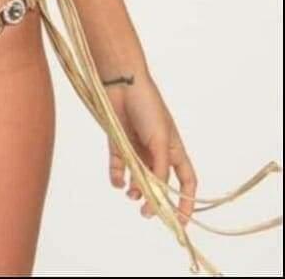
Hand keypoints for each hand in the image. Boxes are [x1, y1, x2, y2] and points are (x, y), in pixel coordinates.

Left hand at [105, 70, 197, 225]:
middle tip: (145, 213)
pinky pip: (118, 166)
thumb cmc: (147, 106)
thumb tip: (155, 197)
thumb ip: (159, 168)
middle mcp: (156, 151)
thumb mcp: (159, 140)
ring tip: (130, 194)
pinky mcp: (117, 142)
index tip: (180, 222)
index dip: (186, 202)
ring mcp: (136, 147)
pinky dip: (117, 177)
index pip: (186, 181)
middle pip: (159, 183)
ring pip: (138, 177)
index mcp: (174, 149)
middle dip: (155, 200)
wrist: (121, 83)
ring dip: (135, 190)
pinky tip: (117, 183)